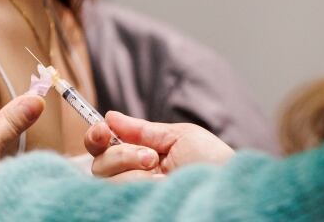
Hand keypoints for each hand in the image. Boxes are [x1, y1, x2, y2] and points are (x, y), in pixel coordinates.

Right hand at [85, 111, 234, 181]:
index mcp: (140, 156)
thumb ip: (142, 129)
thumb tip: (110, 116)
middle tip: (150, 157)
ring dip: (133, 170)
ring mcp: (133, 194)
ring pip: (107, 178)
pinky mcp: (135, 207)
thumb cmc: (212, 162)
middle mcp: (132, 176)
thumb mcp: (179, 136)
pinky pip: (118, 194)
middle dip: (121, 153)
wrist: (227, 186)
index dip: (96, 136)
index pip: (103, 147)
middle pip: (99, 162)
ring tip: (162, 174)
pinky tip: (160, 186)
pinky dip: (137, 185)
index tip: (103, 129)